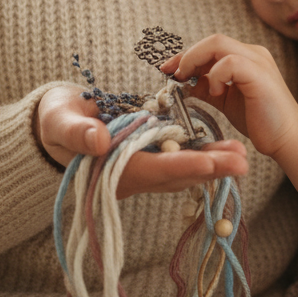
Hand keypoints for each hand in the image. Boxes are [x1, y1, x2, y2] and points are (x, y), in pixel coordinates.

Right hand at [35, 84, 247, 198]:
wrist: (54, 124)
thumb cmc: (55, 122)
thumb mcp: (60, 123)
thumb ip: (77, 133)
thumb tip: (99, 140)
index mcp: (113, 169)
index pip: (155, 169)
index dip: (184, 165)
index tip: (212, 163)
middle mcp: (132, 173)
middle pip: (177, 174)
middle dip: (210, 168)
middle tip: (243, 162)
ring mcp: (141, 166)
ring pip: (182, 167)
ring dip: (212, 162)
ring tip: (242, 155)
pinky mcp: (148, 155)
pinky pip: (179, 157)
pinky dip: (202, 152)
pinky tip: (225, 146)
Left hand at [161, 34, 297, 157]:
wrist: (287, 139)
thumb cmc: (260, 120)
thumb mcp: (225, 100)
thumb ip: (206, 87)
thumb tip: (183, 82)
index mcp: (246, 56)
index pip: (210, 46)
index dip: (186, 55)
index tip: (168, 69)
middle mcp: (253, 53)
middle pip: (212, 40)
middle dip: (187, 56)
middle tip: (173, 74)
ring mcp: (258, 62)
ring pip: (218, 44)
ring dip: (196, 61)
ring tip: (189, 81)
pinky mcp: (260, 75)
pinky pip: (230, 63)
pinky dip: (216, 75)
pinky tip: (216, 92)